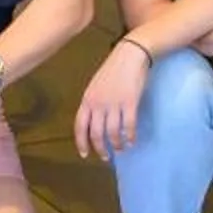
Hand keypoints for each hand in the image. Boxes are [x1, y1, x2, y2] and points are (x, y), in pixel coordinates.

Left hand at [73, 37, 151, 157]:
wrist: (130, 54)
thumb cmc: (113, 69)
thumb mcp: (96, 86)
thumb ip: (93, 103)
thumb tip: (95, 121)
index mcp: (87, 100)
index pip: (80, 127)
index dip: (81, 143)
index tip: (84, 154)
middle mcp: (98, 104)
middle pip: (96, 134)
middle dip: (100, 149)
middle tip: (105, 157)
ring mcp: (114, 104)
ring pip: (112, 133)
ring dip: (116, 145)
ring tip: (120, 150)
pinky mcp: (130, 103)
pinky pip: (128, 126)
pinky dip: (130, 137)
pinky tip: (132, 141)